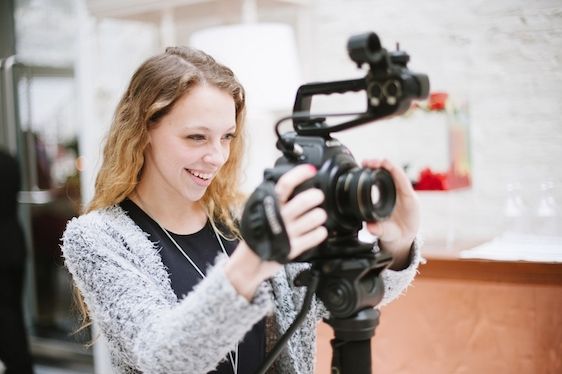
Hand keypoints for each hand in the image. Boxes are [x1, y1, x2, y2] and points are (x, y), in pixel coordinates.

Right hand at [225, 164, 327, 298]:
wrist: (248, 263)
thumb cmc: (255, 234)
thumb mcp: (256, 210)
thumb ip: (270, 197)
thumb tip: (288, 182)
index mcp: (268, 204)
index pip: (285, 184)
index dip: (300, 174)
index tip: (311, 170)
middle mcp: (278, 217)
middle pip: (304, 201)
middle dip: (316, 196)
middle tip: (317, 196)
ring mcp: (286, 233)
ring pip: (314, 218)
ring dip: (320, 215)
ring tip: (318, 215)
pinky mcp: (293, 248)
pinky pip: (316, 236)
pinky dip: (320, 232)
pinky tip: (317, 231)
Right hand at [362, 159, 419, 269]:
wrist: (401, 238)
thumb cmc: (398, 235)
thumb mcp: (391, 235)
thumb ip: (381, 231)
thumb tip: (370, 227)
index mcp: (408, 200)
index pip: (401, 179)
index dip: (391, 169)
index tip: (380, 162)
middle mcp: (404, 193)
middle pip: (394, 172)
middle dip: (381, 164)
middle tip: (366, 163)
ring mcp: (397, 191)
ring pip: (389, 173)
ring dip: (377, 166)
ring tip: (364, 164)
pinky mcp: (390, 192)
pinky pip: (384, 179)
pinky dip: (376, 172)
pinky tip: (366, 170)